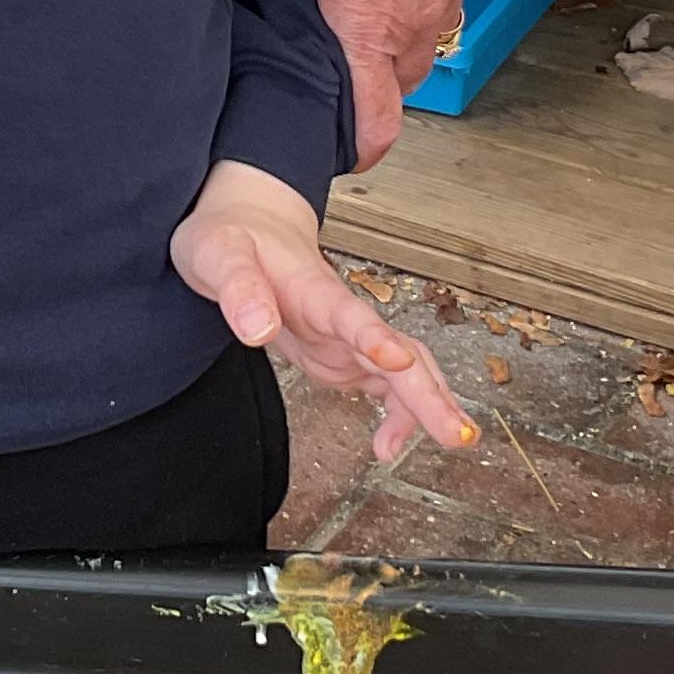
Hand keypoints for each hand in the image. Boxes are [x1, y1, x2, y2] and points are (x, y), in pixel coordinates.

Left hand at [170, 162, 476, 466]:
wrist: (246, 227)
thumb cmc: (233, 236)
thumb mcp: (217, 255)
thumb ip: (239, 291)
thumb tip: (258, 331)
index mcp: (314, 289)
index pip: (351, 315)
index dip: (376, 339)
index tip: (397, 361)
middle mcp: (342, 315)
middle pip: (400, 351)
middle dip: (430, 392)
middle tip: (456, 432)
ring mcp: (349, 337)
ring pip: (405, 371)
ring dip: (430, 405)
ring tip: (453, 440)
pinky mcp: (346, 355)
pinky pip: (387, 387)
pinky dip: (400, 416)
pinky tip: (390, 446)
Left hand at [238, 0, 491, 165]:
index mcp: (370, 22)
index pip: (376, 126)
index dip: (350, 146)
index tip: (325, 141)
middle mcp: (419, 18)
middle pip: (393, 89)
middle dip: (362, 88)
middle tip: (319, 63)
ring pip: (416, 46)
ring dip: (386, 43)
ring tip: (345, 11)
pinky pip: (436, 3)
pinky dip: (409, 1)